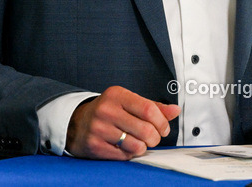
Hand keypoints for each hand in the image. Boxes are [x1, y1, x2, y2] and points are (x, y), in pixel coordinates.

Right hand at [65, 86, 179, 159]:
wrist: (76, 124)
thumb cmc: (107, 112)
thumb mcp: (128, 102)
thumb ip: (153, 106)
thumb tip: (175, 110)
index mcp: (117, 95)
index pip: (149, 109)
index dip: (162, 122)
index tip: (164, 129)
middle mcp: (106, 110)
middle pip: (146, 130)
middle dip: (155, 138)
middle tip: (152, 138)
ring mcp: (99, 128)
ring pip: (137, 146)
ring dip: (142, 148)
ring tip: (137, 143)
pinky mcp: (95, 146)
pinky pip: (124, 156)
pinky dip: (129, 154)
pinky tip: (124, 147)